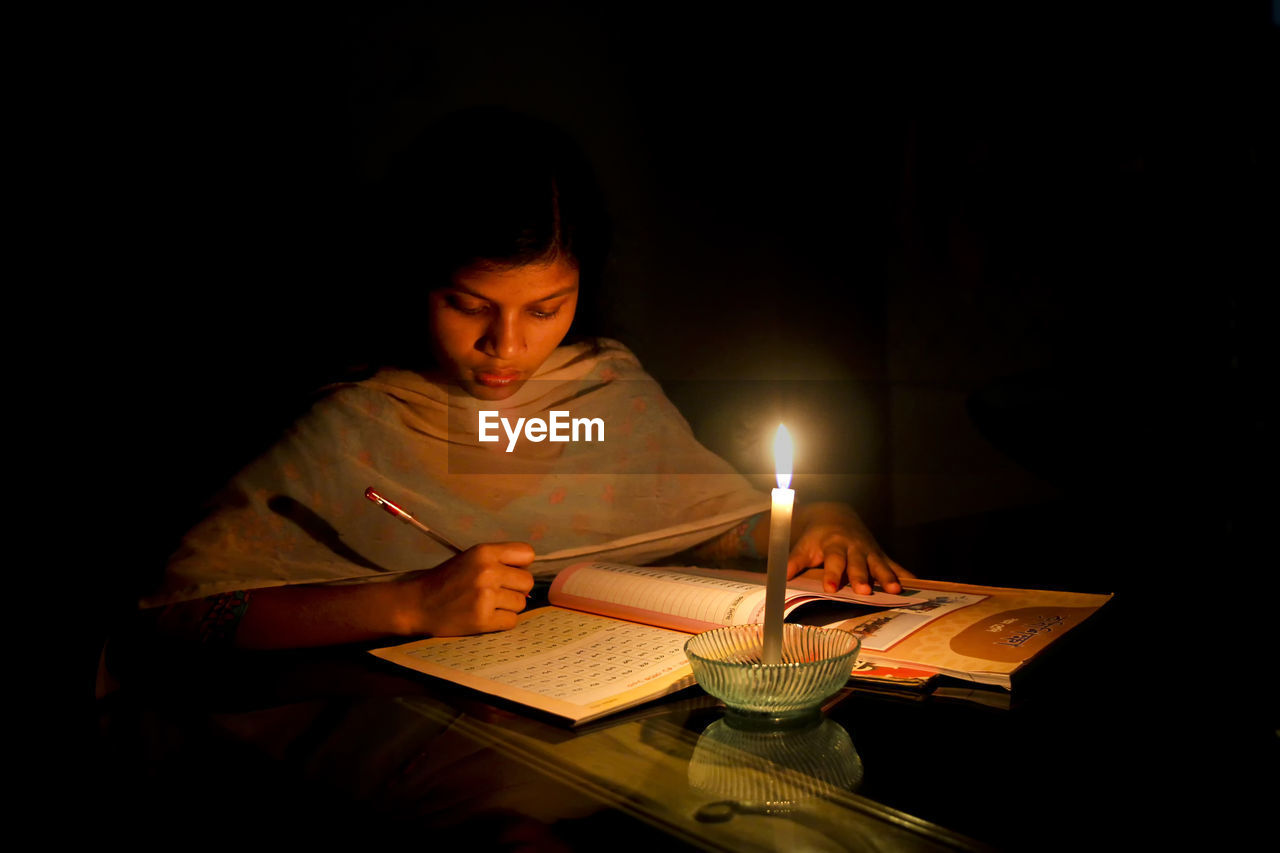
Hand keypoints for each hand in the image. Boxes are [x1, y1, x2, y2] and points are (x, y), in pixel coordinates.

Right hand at [405, 542, 535, 635]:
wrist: (418, 604)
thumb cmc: (446, 580)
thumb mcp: (471, 558)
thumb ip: (499, 559)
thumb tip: (528, 572)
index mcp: (484, 552)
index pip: (527, 553)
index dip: (520, 565)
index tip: (508, 573)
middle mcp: (487, 571)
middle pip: (527, 581)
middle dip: (515, 588)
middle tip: (496, 592)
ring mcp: (486, 596)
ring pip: (521, 603)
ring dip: (508, 607)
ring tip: (487, 605)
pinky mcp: (483, 619)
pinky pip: (512, 621)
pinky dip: (501, 622)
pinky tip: (485, 616)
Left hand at [784, 503, 914, 594]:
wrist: (836, 516)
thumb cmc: (817, 537)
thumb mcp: (804, 546)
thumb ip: (794, 561)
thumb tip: (781, 577)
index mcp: (833, 545)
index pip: (832, 561)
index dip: (831, 574)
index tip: (829, 588)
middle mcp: (853, 548)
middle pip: (858, 564)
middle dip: (861, 577)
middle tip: (865, 591)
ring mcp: (869, 551)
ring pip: (879, 564)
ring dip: (887, 577)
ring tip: (895, 590)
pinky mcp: (880, 554)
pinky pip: (894, 565)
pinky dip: (904, 574)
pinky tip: (916, 584)